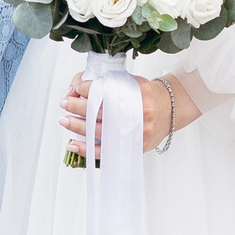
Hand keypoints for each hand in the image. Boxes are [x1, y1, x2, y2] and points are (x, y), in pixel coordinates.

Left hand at [60, 72, 200, 156]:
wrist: (170, 110)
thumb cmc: (149, 96)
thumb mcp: (134, 82)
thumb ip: (113, 84)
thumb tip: (82, 88)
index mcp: (139, 94)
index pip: (107, 91)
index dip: (88, 89)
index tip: (76, 88)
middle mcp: (139, 114)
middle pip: (102, 112)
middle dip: (79, 107)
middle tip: (65, 104)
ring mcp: (136, 132)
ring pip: (101, 132)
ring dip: (78, 127)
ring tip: (64, 121)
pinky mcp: (133, 146)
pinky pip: (107, 151)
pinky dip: (88, 149)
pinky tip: (74, 144)